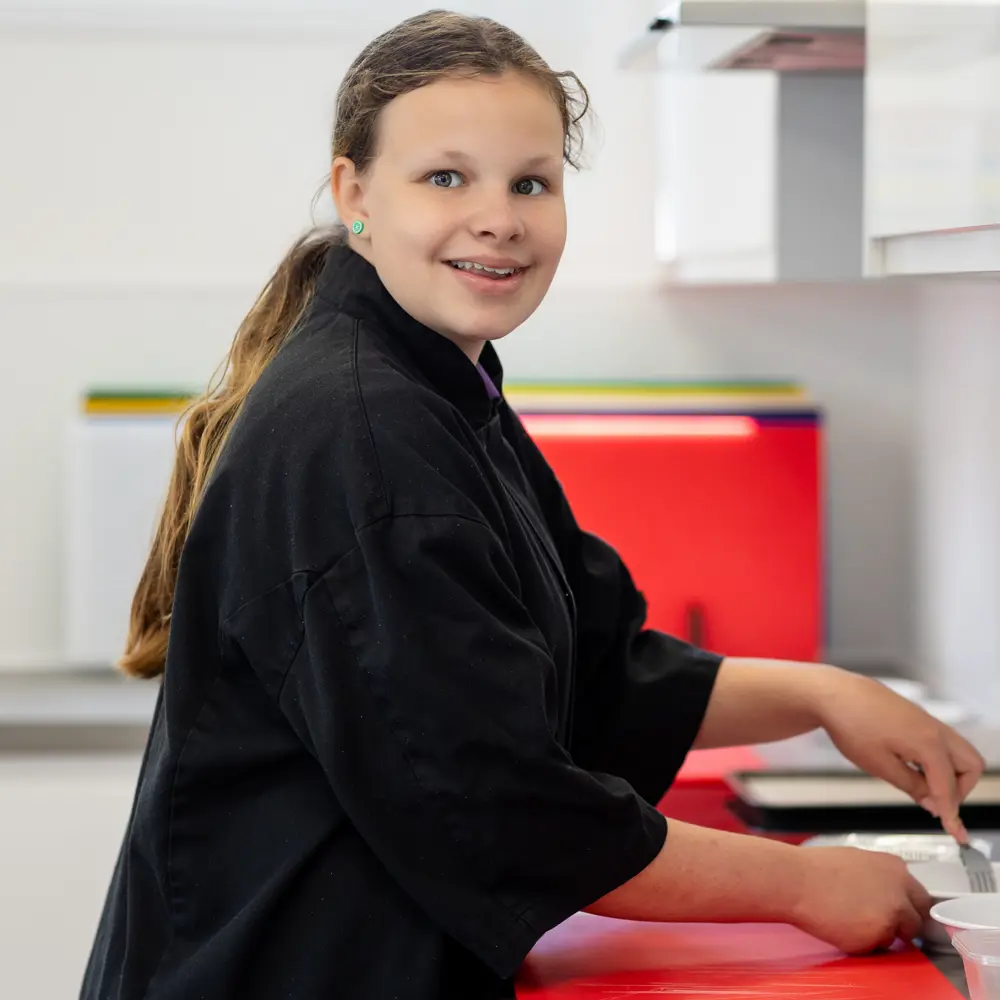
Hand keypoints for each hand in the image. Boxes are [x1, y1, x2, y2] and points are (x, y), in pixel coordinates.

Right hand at [791, 847, 932, 953]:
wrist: (796, 880)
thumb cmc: (816, 868)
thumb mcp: (857, 860)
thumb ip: (880, 875)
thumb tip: (887, 890)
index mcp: (895, 868)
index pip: (920, 896)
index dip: (907, 907)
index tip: (899, 913)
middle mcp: (900, 891)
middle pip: (917, 919)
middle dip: (903, 926)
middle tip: (880, 924)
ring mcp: (892, 914)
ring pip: (897, 936)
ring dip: (881, 934)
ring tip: (851, 921)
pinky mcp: (878, 935)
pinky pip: (876, 947)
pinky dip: (863, 943)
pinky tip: (843, 928)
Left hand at [813, 670, 985, 840]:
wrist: (834, 693)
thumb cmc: (852, 724)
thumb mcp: (879, 765)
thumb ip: (912, 786)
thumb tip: (933, 802)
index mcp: (928, 743)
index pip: (949, 787)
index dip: (951, 813)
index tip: (955, 832)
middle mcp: (934, 729)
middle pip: (971, 766)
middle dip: (961, 789)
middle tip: (937, 804)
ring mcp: (927, 720)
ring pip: (960, 752)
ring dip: (951, 774)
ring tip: (924, 787)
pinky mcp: (917, 717)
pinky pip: (942, 742)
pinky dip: (939, 760)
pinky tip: (916, 768)